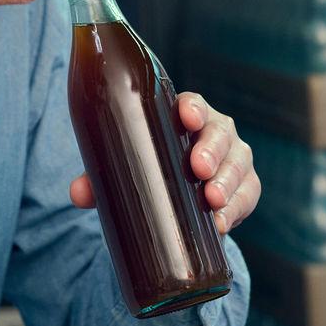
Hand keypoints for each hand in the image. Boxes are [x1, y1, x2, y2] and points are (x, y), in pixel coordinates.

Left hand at [69, 92, 260, 235]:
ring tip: (212, 200)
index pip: (193, 104)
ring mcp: (234, 157)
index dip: (192, 108)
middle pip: (219, 132)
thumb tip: (78, 193)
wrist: (181, 195)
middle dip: (211, 149)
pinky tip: (222, 222)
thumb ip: (101, 175)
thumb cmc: (152, 163)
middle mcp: (214, 130)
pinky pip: (247, 194)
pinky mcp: (245, 186)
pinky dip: (237, 207)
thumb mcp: (128, 164)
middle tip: (198, 168)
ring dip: (227, 181)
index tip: (187, 117)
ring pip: (237, 162)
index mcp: (185, 115)